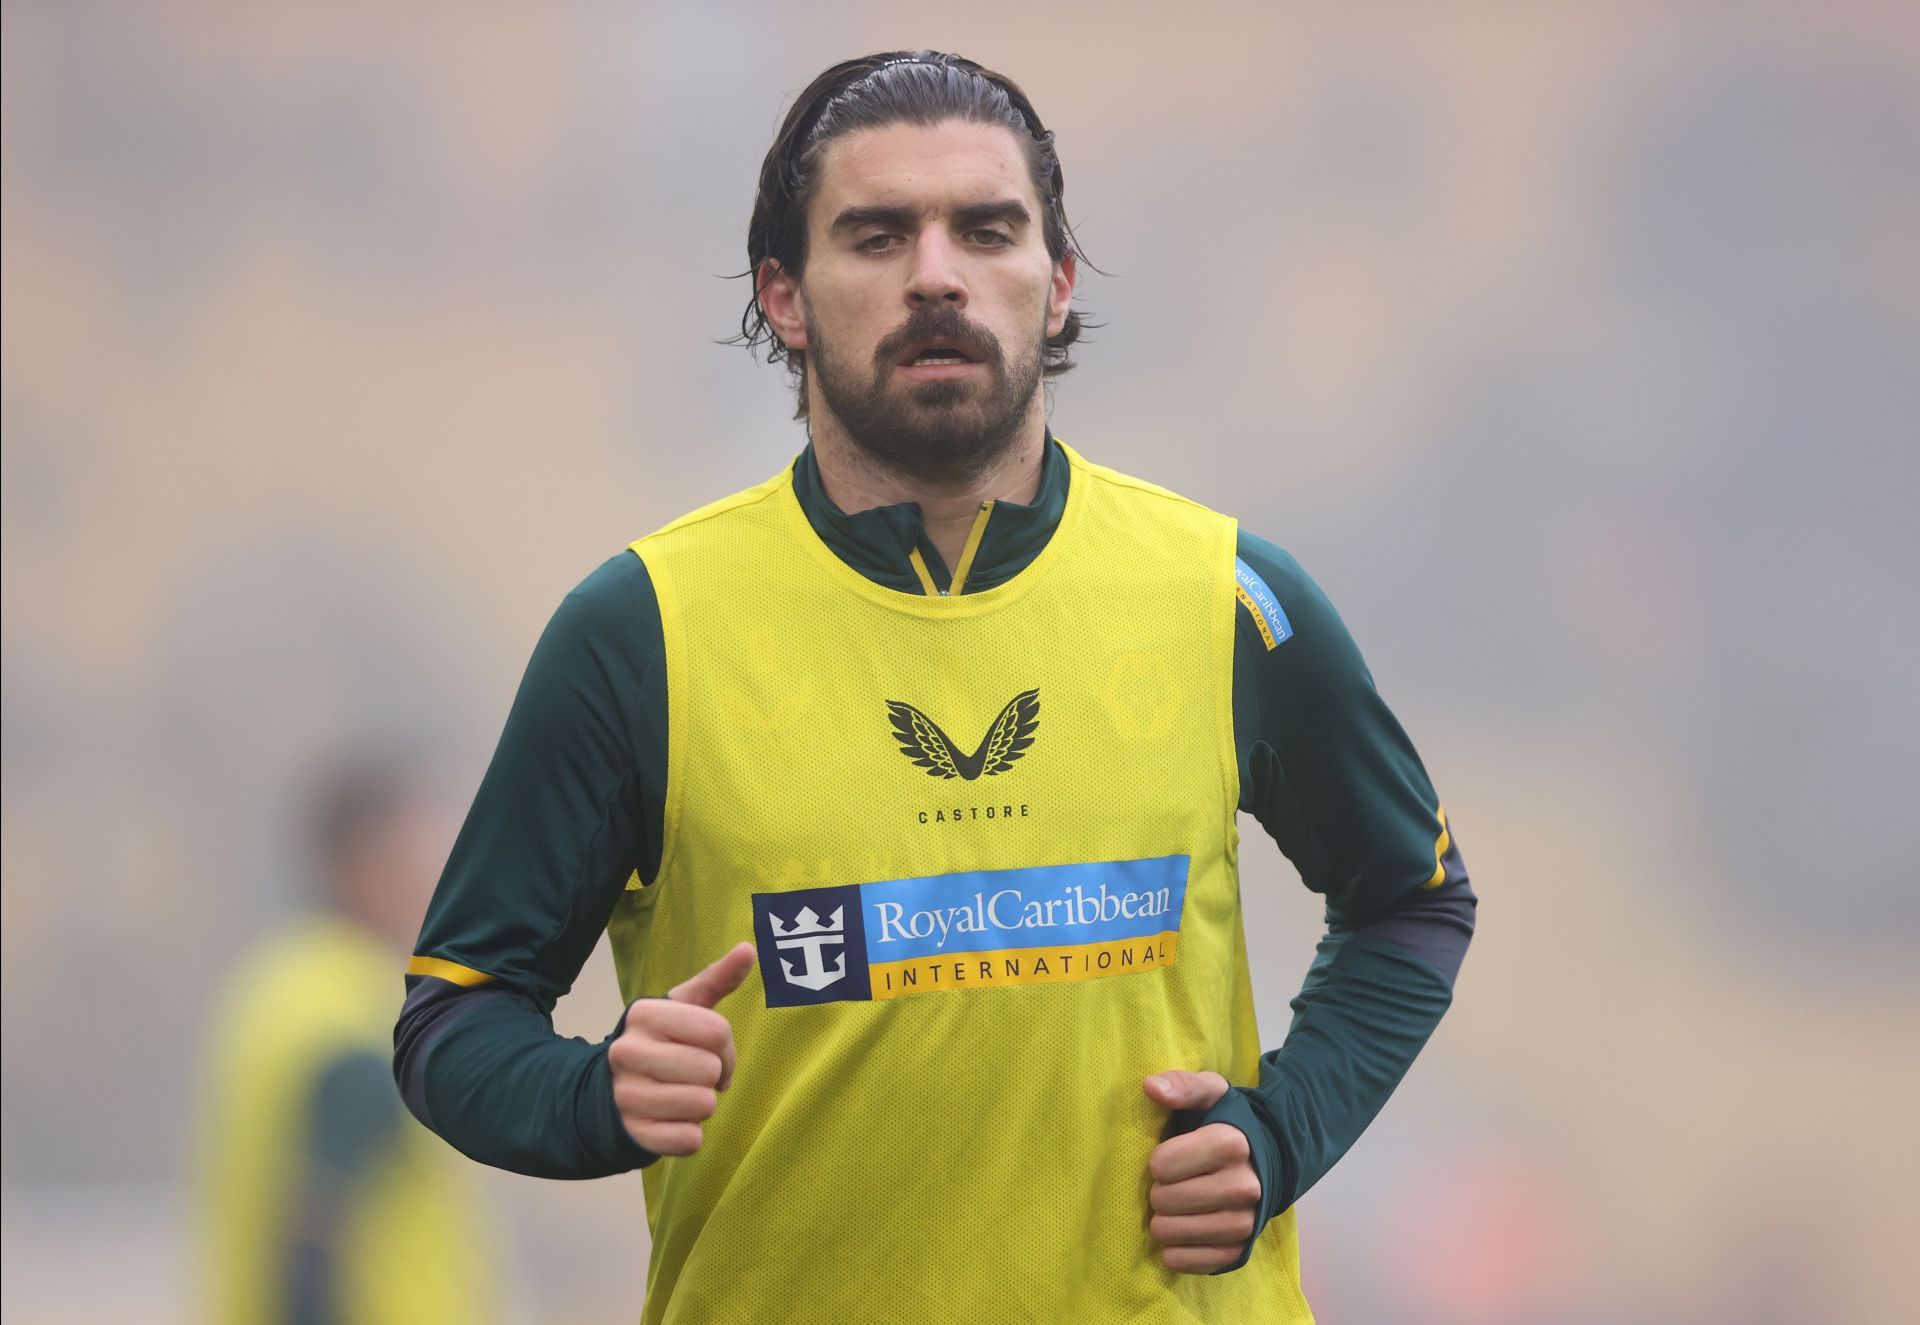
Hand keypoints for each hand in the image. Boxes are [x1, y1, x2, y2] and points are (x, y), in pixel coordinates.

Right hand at [609, 942, 755, 1155]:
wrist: (610, 1090)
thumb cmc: (661, 1043)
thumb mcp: (684, 1007)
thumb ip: (717, 979)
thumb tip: (748, 948)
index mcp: (644, 1015)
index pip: (717, 1032)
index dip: (725, 1047)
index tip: (710, 1051)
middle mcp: (627, 1052)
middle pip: (710, 1070)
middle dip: (713, 1076)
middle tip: (695, 1076)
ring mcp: (626, 1095)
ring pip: (703, 1106)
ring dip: (702, 1105)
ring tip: (681, 1095)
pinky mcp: (633, 1133)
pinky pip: (689, 1140)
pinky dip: (689, 1134)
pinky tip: (671, 1120)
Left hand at [1142, 1071, 1260, 1273]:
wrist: (1265, 1161)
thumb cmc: (1225, 1125)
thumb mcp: (1209, 1094)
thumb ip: (1181, 1085)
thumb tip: (1151, 1087)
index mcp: (1232, 1144)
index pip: (1162, 1165)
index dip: (1157, 1161)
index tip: (1167, 1157)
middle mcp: (1244, 1186)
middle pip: (1165, 1200)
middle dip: (1157, 1192)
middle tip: (1168, 1185)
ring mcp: (1244, 1222)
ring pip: (1173, 1233)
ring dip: (1162, 1222)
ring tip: (1171, 1208)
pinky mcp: (1240, 1250)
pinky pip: (1191, 1262)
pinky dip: (1175, 1253)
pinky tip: (1177, 1237)